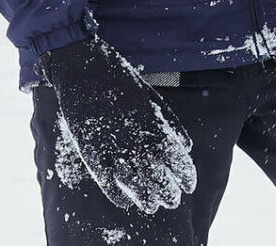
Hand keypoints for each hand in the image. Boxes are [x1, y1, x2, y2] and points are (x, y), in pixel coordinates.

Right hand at [40, 35, 197, 212]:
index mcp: (153, 124)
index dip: (185, 175)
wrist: (85, 69)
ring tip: (154, 206)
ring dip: (146, 196)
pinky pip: (106, 179)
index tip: (190, 186)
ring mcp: (112, 145)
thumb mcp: (152, 99)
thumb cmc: (122, 82)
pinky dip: (117, 194)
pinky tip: (126, 202)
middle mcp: (136, 138)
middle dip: (168, 190)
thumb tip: (186, 146)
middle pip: (157, 174)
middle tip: (173, 201)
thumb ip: (169, 124)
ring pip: (133, 181)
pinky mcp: (91, 148)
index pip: (176, 158)